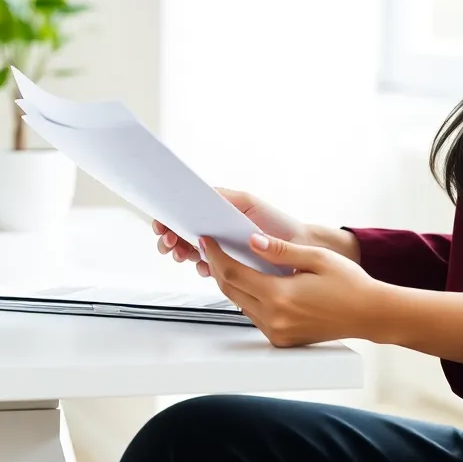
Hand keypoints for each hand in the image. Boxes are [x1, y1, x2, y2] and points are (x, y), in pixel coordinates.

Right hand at [152, 189, 310, 275]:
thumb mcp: (247, 203)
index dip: (170, 218)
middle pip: (184, 233)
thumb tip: (198, 193)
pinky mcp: (230, 267)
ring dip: (182, 253)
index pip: (187, 212)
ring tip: (183, 253)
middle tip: (170, 242)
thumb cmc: (277, 222)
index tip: (162, 224)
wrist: (300, 248)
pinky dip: (202, 267)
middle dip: (171, 238)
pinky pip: (208, 268)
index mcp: (219, 212)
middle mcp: (218, 230)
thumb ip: (222, 197)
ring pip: (192, 251)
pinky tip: (204, 266)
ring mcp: (223, 249)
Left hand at [199, 233, 380, 346]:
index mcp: (281, 296)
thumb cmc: (350, 284)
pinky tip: (251, 281)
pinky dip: (248, 297)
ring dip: (231, 282)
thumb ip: (282, 250)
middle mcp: (274, 319)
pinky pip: (254, 315)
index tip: (208, 240)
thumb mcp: (317, 257)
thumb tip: (253, 241)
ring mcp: (277, 333)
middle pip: (230, 291)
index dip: (217, 255)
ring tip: (227, 260)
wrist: (369, 314)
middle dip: (217, 267)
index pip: (234, 274)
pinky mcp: (282, 340)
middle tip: (210, 247)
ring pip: (240, 304)